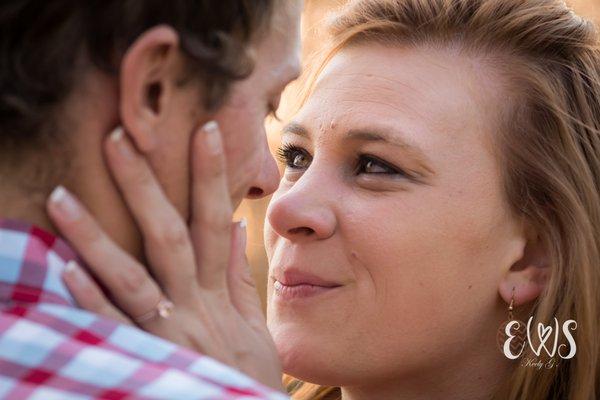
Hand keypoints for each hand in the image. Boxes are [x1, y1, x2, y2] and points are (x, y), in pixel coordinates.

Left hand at [46, 121, 282, 390]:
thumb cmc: (245, 378)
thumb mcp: (255, 328)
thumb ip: (240, 278)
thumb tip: (235, 225)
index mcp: (219, 292)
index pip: (214, 220)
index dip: (211, 175)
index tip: (204, 131)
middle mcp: (193, 304)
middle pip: (168, 234)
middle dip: (145, 185)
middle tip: (117, 138)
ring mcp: (168, 331)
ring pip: (131, 275)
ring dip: (96, 235)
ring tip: (60, 196)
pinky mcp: (146, 359)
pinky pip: (115, 327)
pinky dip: (91, 298)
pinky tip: (62, 269)